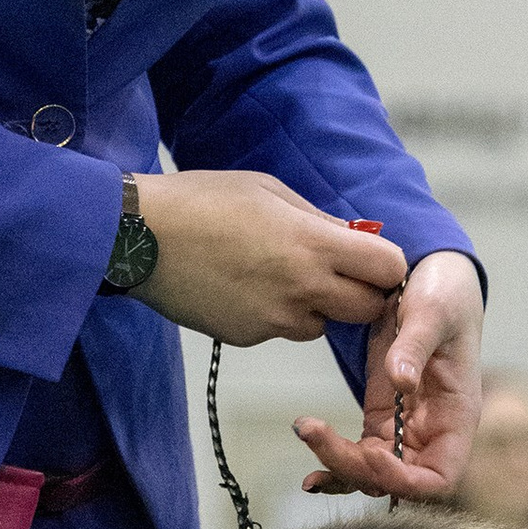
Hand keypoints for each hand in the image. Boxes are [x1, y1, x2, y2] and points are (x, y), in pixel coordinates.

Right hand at [131, 170, 406, 347]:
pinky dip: (275, 314)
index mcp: (312, 245)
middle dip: (361, 294)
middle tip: (339, 274)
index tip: (372, 259)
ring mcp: (274, 319)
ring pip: (322, 326)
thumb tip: (355, 238)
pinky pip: (281, 329)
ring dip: (316, 307)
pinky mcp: (248, 336)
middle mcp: (301, 288)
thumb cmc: (202, 201)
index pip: (388, 268)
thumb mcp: (270, 192)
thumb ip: (320, 221)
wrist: (139, 238)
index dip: (387, 265)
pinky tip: (244, 285)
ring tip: (277, 274)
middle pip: (367, 310)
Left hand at [295, 251, 483, 501]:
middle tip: (317, 436)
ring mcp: (406, 429)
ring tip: (305, 432)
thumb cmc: (444, 294)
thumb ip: (415, 346)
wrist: (431, 278)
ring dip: (338, 464)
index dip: (405, 480)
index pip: (439, 478)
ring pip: (372, 472)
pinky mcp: (382, 418)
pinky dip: (333, 454)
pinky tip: (309, 438)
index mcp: (457, 417)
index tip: (371, 456)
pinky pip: (359, 452)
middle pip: (397, 482)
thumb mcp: (433, 311)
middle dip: (356, 470)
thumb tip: (401, 381)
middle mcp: (434, 433)